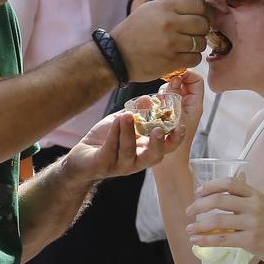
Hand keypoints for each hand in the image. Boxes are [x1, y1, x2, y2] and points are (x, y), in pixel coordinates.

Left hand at [64, 111, 186, 182]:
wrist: (81, 158)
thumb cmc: (106, 140)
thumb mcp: (124, 124)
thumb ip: (138, 113)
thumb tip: (150, 98)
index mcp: (145, 152)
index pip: (166, 149)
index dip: (175, 140)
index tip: (182, 126)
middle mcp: (137, 161)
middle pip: (154, 157)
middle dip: (158, 144)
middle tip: (159, 129)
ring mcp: (120, 165)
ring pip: (129, 152)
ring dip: (129, 132)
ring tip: (127, 115)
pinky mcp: (103, 164)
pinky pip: (110, 149)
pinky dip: (114, 133)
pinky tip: (115, 120)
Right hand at [110, 0, 209, 81]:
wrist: (117, 56)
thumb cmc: (133, 32)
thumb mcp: (150, 10)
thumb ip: (176, 5)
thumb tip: (201, 0)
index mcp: (164, 7)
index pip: (199, 5)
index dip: (205, 12)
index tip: (205, 17)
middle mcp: (169, 23)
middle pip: (203, 24)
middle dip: (202, 29)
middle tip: (194, 32)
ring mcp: (171, 43)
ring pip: (201, 42)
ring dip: (197, 45)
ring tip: (186, 45)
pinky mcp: (172, 61)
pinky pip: (195, 58)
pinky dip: (192, 58)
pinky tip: (183, 55)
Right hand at [159, 69, 204, 154]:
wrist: (168, 165)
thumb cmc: (175, 146)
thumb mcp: (176, 117)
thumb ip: (175, 96)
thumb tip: (176, 77)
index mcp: (195, 105)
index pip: (196, 80)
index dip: (186, 73)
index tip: (172, 75)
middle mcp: (187, 106)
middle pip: (181, 84)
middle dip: (170, 85)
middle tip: (163, 93)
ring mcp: (177, 110)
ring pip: (170, 92)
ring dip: (162, 94)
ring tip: (157, 105)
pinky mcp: (166, 116)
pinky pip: (161, 102)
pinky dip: (156, 102)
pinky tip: (151, 109)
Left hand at [187, 174, 263, 263]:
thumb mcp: (263, 205)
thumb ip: (244, 198)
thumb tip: (221, 191)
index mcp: (255, 195)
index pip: (230, 183)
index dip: (211, 186)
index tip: (198, 192)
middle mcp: (254, 206)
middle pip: (220, 200)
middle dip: (199, 205)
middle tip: (189, 211)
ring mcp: (252, 224)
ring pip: (218, 221)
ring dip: (199, 225)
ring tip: (189, 229)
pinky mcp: (250, 241)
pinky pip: (222, 239)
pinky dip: (206, 240)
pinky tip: (197, 241)